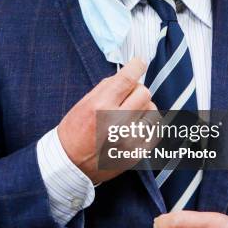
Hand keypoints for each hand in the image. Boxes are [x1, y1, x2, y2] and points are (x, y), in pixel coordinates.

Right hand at [57, 57, 158, 183]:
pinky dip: (148, 124)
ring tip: (131, 114)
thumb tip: (128, 74)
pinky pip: (156, 130)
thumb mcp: (84, 103)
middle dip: (136, 90)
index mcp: (100, 107)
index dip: (137, 66)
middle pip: (144, 93)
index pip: (127, 79)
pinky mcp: (137, 153)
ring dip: (144, 108)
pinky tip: (137, 126)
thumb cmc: (75, 131)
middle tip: (127, 96)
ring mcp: (129, 140)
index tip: (139, 63)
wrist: (70, 164)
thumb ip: (107, 87)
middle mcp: (116, 123)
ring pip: (153, 110)